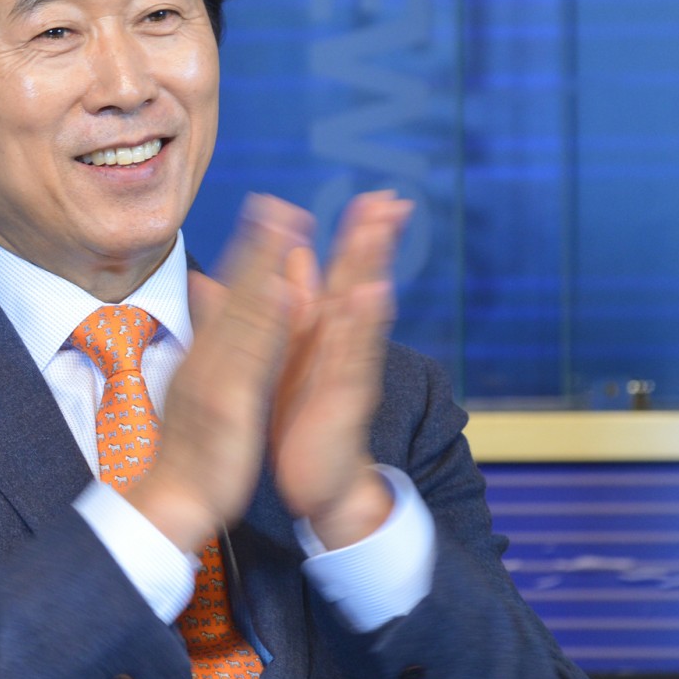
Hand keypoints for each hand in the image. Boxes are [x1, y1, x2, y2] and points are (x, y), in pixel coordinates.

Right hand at [127, 194, 313, 554]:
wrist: (170, 501)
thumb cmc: (187, 452)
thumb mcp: (196, 394)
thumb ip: (206, 355)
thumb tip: (207, 326)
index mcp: (204, 358)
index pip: (227, 296)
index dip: (249, 251)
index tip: (267, 208)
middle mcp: (206, 359)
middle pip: (234, 293)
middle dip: (258, 244)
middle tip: (278, 199)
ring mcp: (215, 379)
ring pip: (244, 314)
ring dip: (263, 265)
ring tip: (285, 226)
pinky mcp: (228, 404)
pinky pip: (251, 357)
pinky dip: (266, 321)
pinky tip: (281, 289)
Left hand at [270, 190, 411, 549]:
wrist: (318, 482)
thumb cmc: (303, 420)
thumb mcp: (289, 360)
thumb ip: (289, 314)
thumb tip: (287, 268)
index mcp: (324, 336)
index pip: (343, 276)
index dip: (357, 237)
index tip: (371, 196)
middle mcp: (342, 348)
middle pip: (360, 284)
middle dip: (374, 242)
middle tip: (391, 199)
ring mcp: (348, 371)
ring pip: (362, 310)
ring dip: (372, 268)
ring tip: (382, 229)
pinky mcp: (346, 399)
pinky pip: (356, 356)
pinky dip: (364, 323)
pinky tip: (373, 293)